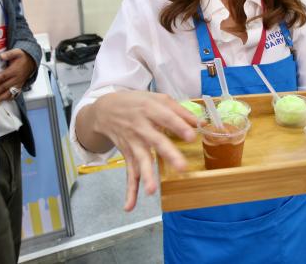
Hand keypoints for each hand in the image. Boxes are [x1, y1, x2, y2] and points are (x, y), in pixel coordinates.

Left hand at [0, 49, 35, 103]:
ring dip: (1, 98)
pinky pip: (13, 94)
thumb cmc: (22, 58)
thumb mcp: (17, 52)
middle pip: (5, 86)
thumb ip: (9, 54)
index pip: (4, 75)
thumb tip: (2, 56)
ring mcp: (18, 84)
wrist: (31, 62)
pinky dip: (7, 99)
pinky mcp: (19, 87)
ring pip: (9, 92)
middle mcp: (16, 78)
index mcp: (15, 70)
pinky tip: (1, 102)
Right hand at [89, 91, 196, 211]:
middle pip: (156, 141)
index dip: (179, 127)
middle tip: (182, 167)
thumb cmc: (137, 102)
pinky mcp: (128, 154)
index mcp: (150, 109)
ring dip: (146, 175)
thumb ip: (179, 110)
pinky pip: (129, 173)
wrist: (106, 109)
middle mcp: (140, 127)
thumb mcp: (157, 98)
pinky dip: (129, 190)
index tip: (192, 137)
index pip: (166, 118)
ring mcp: (133, 142)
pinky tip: (129, 206)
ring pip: (140, 160)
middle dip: (168, 154)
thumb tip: (200, 122)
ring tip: (151, 190)